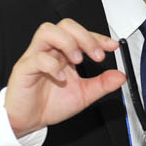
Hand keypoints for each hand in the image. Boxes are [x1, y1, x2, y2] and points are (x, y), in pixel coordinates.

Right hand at [4, 19, 124, 137]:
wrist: (29, 120)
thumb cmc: (50, 104)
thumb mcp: (84, 95)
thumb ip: (102, 84)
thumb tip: (121, 76)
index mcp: (64, 53)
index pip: (81, 33)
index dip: (98, 37)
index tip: (112, 46)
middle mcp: (50, 51)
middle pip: (65, 25)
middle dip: (84, 37)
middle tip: (96, 56)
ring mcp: (36, 57)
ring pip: (47, 31)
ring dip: (67, 43)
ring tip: (77, 60)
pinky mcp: (24, 68)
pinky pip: (37, 57)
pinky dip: (53, 65)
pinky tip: (62, 77)